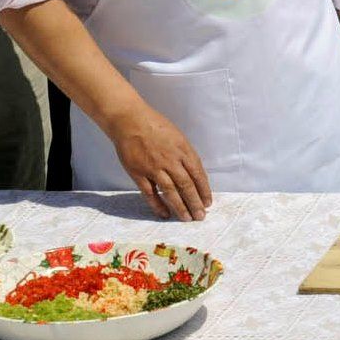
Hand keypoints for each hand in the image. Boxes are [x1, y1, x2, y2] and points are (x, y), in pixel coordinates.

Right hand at [105, 102, 213, 221]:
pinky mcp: (138, 173)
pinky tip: (164, 214)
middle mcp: (171, 160)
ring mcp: (154, 168)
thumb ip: (186, 155)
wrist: (130, 121)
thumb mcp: (178, 137)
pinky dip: (157, 205)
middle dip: (195, 203)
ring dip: (180, 207)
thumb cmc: (155, 126)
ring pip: (170, 192)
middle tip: (200, 216)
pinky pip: (149, 193)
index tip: (208, 202)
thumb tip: (194, 174)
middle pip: (186, 186)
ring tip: (187, 219)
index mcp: (183, 150)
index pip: (198, 174)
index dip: (204, 190)